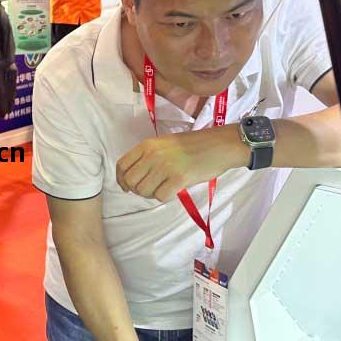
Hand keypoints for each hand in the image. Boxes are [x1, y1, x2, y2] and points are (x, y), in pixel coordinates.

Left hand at [116, 126, 247, 201]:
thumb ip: (148, 156)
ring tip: (163, 187)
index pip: (122, 166)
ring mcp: (165, 167)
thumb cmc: (194, 145)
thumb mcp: (164, 143)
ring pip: (144, 191)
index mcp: (147, 145)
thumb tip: (134, 178)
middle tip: (151, 188)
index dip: (121, 180)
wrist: (219, 145)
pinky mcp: (178, 178)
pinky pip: (161, 196)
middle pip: (131, 181)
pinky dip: (165, 197)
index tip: (126, 187)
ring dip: (152, 194)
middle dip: (137, 189)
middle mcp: (152, 155)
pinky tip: (173, 190)